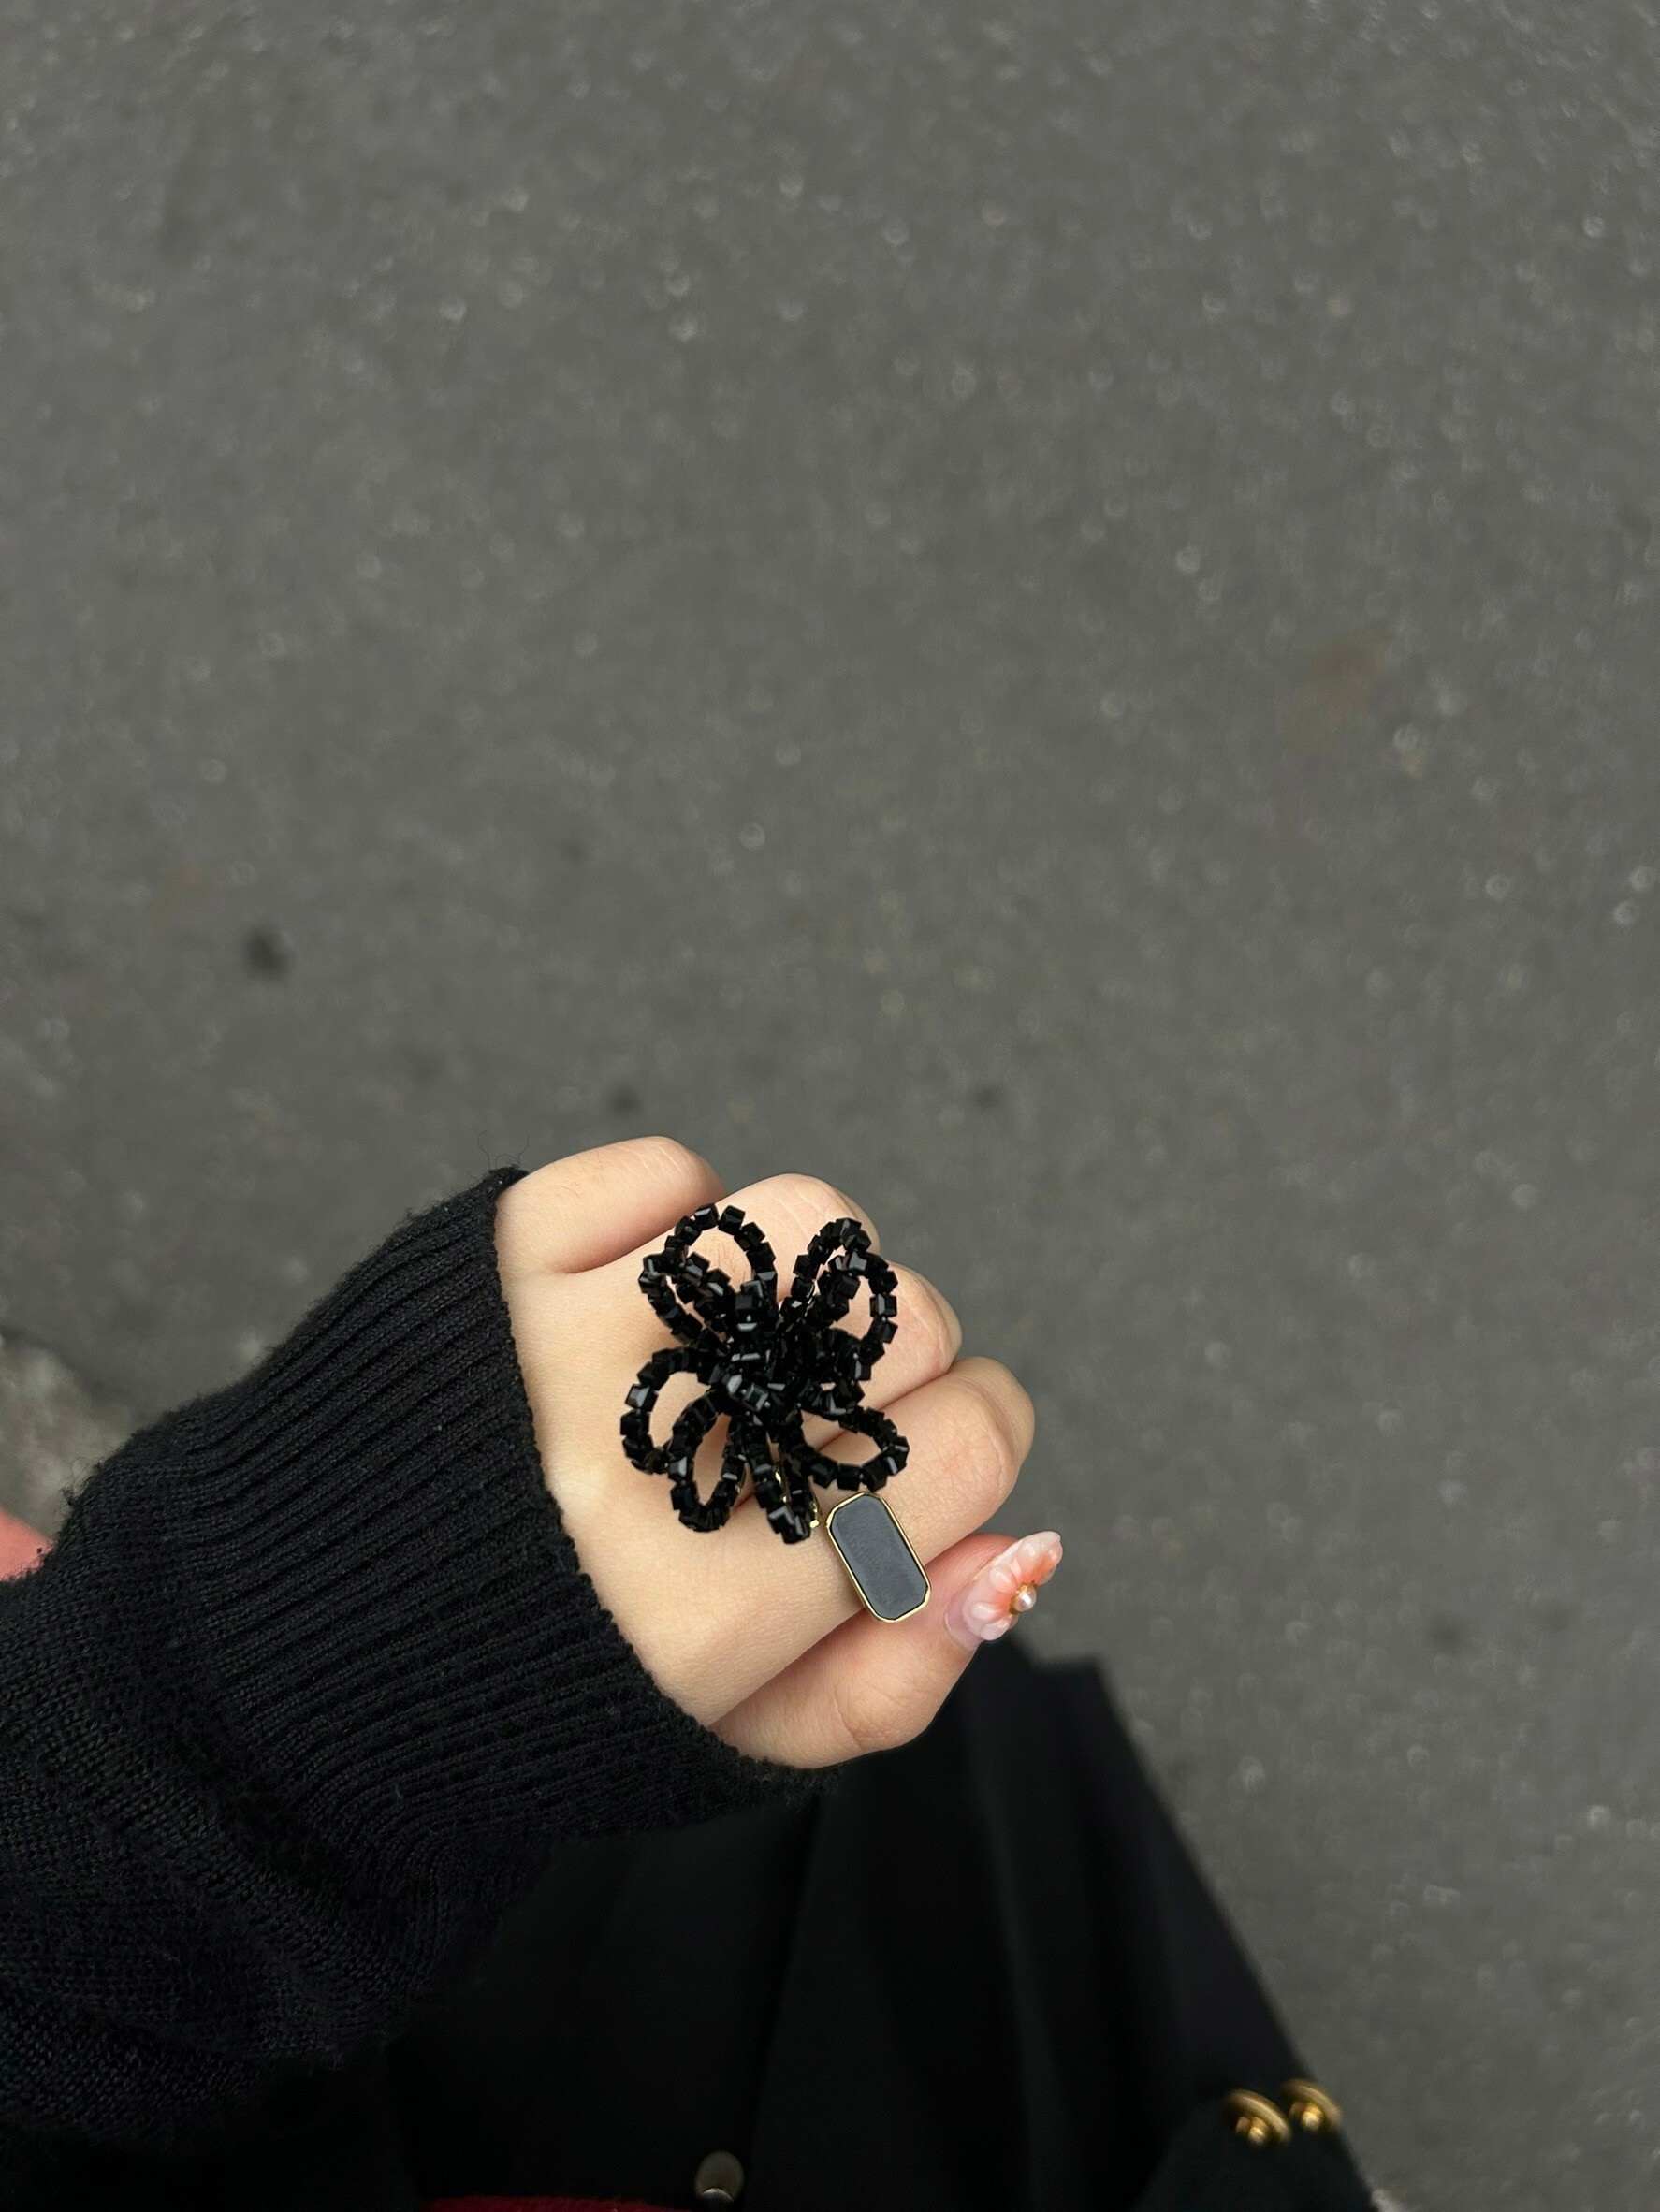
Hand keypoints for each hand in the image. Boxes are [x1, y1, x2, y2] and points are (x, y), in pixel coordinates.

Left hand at [494, 1137, 1058, 1767]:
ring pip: (814, 1217)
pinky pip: (673, 1174)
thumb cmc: (539, 1691)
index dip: (972, 1447)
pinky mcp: (503, 1252)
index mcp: (726, 1599)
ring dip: (812, 1277)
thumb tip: (1023, 1548)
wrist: (309, 1634)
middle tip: (814, 1418)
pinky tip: (648, 1304)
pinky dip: (684, 1219)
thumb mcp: (729, 1742)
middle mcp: (657, 1458)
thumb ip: (895, 1672)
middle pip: (911, 1317)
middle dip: (899, 1368)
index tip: (917, 1465)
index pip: (973, 1440)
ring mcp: (576, 1337)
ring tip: (745, 1345)